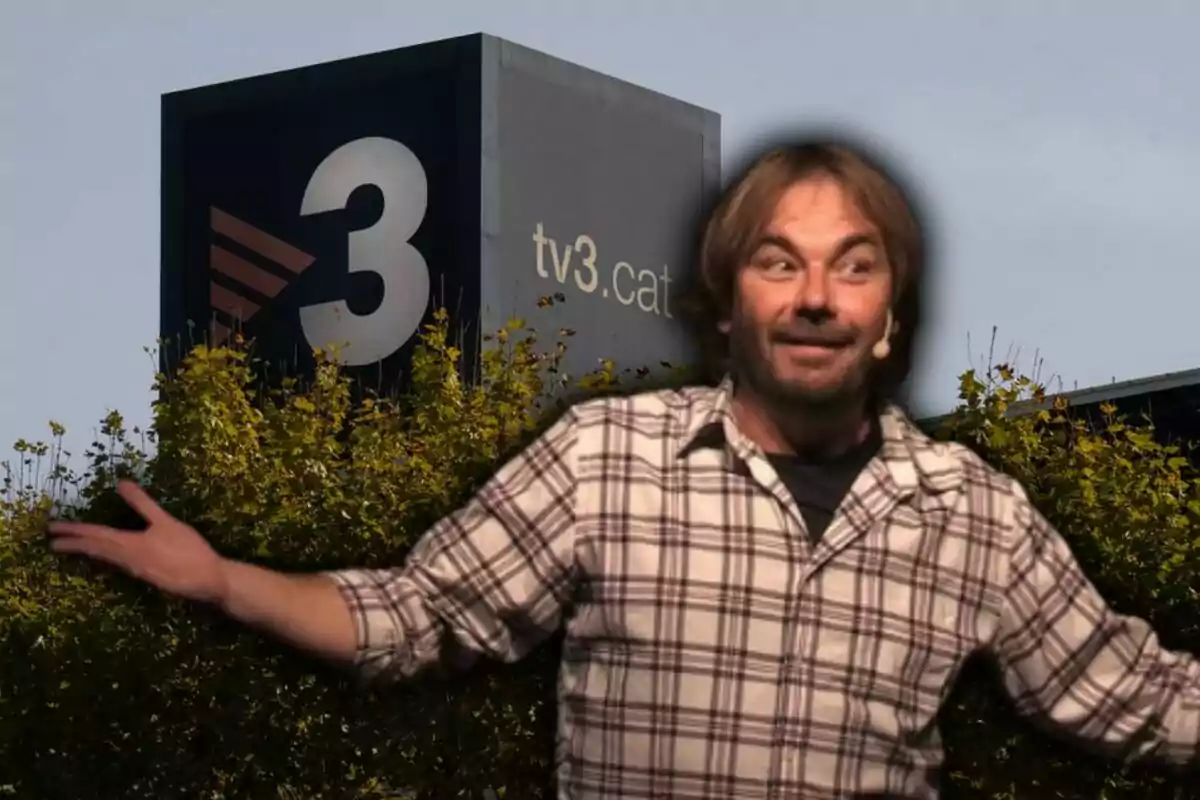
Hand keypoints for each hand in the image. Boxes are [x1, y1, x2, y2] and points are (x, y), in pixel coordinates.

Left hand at [47, 480, 229, 605]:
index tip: (52, 529)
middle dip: (73, 543)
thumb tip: (121, 482)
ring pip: (105, 558)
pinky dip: (105, 558)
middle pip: (94, 549)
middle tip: (52, 541)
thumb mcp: (166, 521)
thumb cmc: (187, 548)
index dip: (73, 531)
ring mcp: (135, 569)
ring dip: (87, 551)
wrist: (205, 579)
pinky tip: (108, 558)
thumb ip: (142, 503)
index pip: (94, 535)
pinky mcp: (146, 575)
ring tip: (74, 546)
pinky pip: (117, 565)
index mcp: (129, 544)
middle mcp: (126, 559)